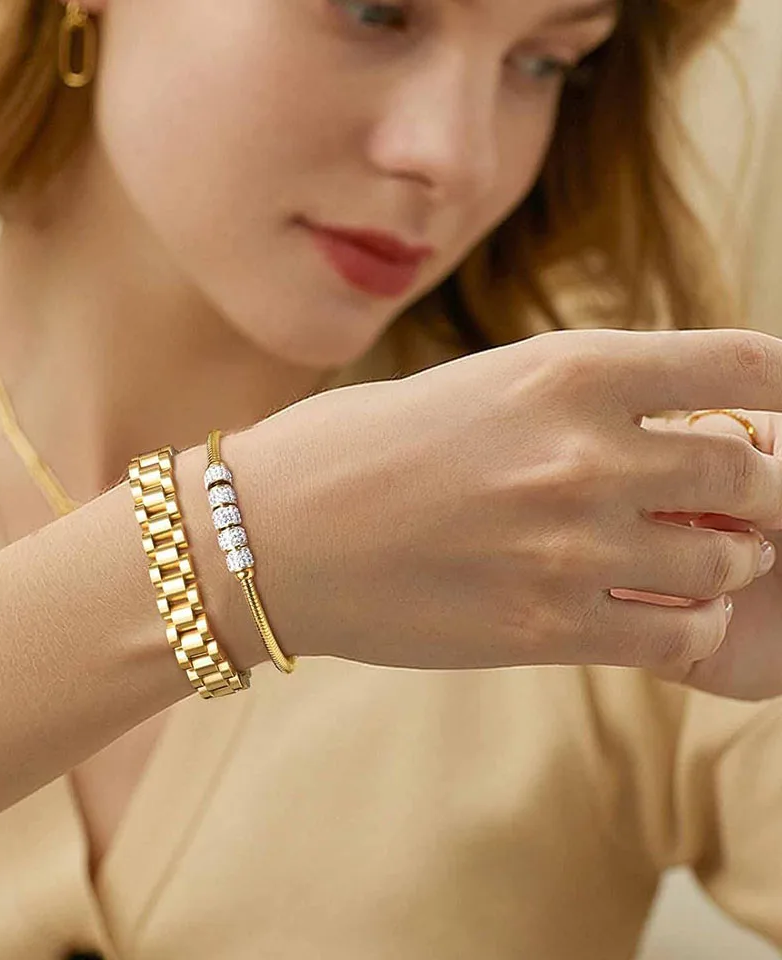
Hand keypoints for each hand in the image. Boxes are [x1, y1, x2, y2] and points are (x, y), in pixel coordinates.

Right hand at [225, 328, 781, 698]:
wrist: (268, 535)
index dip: (780, 390)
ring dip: (722, 560)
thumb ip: (575, 401)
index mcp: (566, 369)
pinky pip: (680, 634)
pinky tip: (649, 609)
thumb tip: (664, 426)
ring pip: (730, 561)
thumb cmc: (355, 449)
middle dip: (755, 488)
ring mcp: (571, 548)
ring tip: (681, 556)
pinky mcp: (546, 629)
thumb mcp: (474, 387)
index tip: (771, 413)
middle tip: (721, 498)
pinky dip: (685, 622)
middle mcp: (586, 454)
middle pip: (755, 474)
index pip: (743, 366)